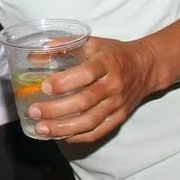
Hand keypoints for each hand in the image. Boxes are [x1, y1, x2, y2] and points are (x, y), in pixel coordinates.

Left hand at [26, 37, 158, 142]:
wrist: (147, 67)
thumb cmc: (114, 54)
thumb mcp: (92, 43)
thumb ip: (63, 47)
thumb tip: (33, 56)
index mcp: (107, 63)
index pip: (86, 73)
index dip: (64, 82)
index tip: (44, 87)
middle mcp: (114, 85)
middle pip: (85, 101)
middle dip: (56, 109)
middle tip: (34, 112)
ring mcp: (118, 104)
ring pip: (90, 121)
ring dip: (64, 128)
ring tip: (41, 129)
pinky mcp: (120, 117)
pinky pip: (99, 131)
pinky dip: (78, 136)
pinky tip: (60, 136)